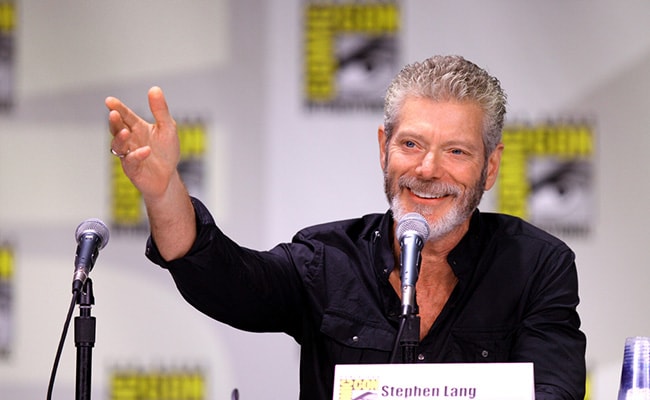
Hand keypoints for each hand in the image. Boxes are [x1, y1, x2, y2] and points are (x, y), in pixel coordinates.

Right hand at [106, 86, 179, 201]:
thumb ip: (160, 110)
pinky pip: (130, 162)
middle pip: (117, 129)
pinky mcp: (132, 169)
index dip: (118, 108)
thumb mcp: (168, 128)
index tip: (109, 101)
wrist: (169, 177)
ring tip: (125, 132)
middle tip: (114, 114)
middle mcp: (130, 140)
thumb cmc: (166, 152)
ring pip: (118, 146)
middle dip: (114, 122)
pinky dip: (137, 156)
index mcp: (137, 128)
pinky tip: (146, 150)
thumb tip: (154, 88)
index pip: (125, 115)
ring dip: (120, 138)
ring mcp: (128, 155)